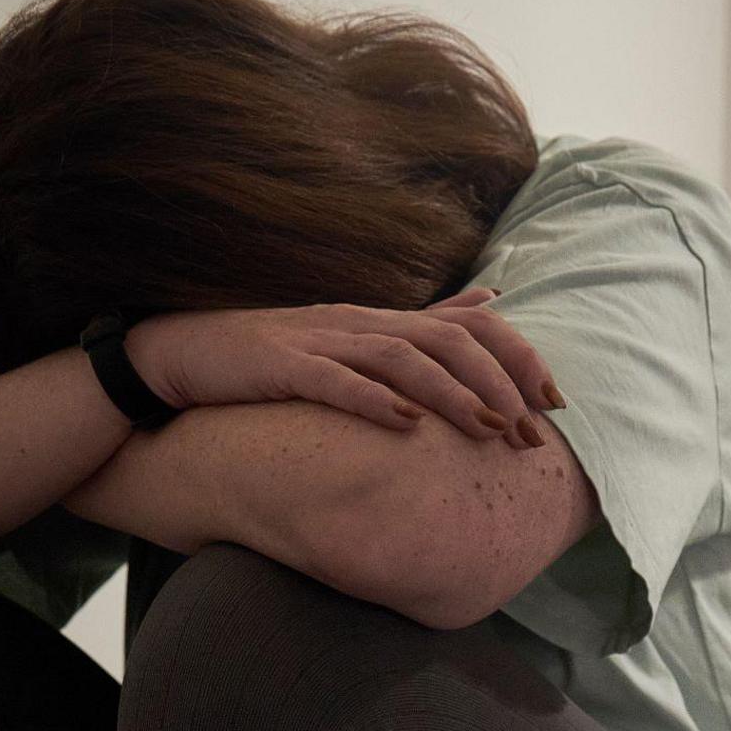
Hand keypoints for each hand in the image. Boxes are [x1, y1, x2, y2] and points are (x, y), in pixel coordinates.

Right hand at [126, 286, 565, 449]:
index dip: (518, 357)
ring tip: (490, 430)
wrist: (176, 356)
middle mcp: (359, 323)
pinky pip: (334, 382)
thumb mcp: (355, 340)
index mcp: (380, 320)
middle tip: (531, 433)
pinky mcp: (280, 366)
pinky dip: (374, 402)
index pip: (469, 326)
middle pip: (447, 341)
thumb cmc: (269, 359)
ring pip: (401, 359)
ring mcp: (319, 340)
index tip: (555, 402)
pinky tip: (408, 427)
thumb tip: (491, 297)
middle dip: (498, 385)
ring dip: (452, 395)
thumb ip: (422, 322)